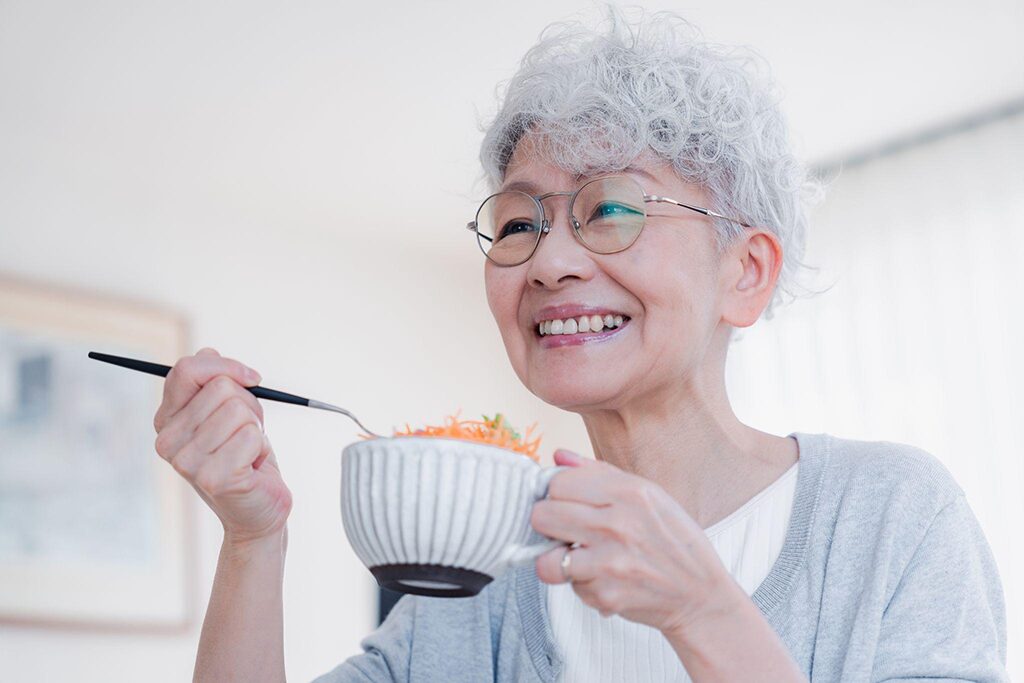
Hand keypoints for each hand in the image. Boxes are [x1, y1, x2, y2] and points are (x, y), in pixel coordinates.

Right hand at [153, 347, 292, 544]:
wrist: (258, 508)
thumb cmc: (245, 456)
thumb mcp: (229, 412)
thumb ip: (215, 382)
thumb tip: (208, 353)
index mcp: (167, 419)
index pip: (187, 369)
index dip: (225, 366)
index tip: (252, 378)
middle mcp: (167, 440)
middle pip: (221, 388)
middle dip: (248, 405)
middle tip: (247, 433)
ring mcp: (186, 462)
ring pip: (238, 411)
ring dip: (255, 428)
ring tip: (248, 451)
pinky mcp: (212, 478)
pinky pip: (251, 436)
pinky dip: (261, 447)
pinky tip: (251, 467)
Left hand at [532, 450, 743, 638]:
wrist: (701, 594)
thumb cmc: (673, 540)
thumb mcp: (650, 495)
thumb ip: (599, 473)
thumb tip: (558, 457)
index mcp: (629, 492)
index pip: (558, 483)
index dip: (558, 495)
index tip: (568, 504)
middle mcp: (618, 524)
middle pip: (542, 516)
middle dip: (550, 525)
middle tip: (567, 531)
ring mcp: (610, 562)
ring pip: (546, 559)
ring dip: (558, 561)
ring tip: (578, 557)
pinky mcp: (606, 595)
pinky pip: (570, 586)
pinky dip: (582, 584)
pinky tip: (603, 578)